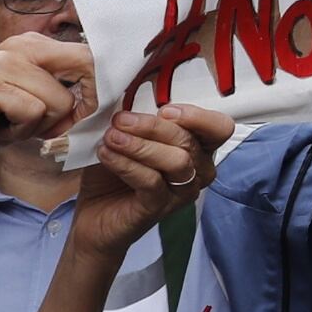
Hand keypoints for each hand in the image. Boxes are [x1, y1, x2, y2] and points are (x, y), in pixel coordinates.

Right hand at [0, 34, 91, 150]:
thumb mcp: (21, 97)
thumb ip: (55, 93)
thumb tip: (93, 103)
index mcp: (31, 45)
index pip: (87, 56)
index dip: (95, 88)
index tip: (85, 112)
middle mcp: (20, 46)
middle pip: (84, 65)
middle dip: (79, 104)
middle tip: (55, 125)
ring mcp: (5, 62)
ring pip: (59, 99)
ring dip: (42, 124)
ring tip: (14, 126)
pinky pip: (33, 112)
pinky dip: (22, 131)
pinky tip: (1, 129)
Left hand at [69, 105, 231, 260]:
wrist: (92, 216)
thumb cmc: (113, 174)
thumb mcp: (128, 137)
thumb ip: (138, 118)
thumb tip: (132, 94)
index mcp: (196, 148)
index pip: (219, 128)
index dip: (198, 116)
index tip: (164, 109)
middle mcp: (196, 171)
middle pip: (189, 141)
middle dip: (153, 126)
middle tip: (121, 119)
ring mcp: (180, 193)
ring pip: (176, 162)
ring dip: (141, 145)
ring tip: (111, 137)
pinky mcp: (158, 209)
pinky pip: (151, 182)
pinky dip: (127, 164)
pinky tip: (107, 154)